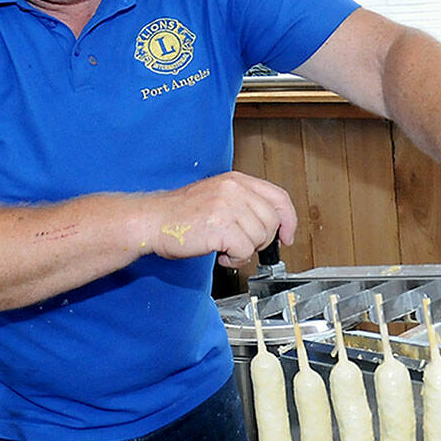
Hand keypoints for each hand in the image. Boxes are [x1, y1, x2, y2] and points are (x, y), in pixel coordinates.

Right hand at [141, 171, 296, 268]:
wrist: (151, 221)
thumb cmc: (180, 214)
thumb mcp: (217, 197)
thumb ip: (244, 204)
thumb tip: (272, 225)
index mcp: (236, 181)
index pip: (279, 198)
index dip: (289, 220)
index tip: (287, 236)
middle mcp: (234, 190)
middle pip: (271, 222)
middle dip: (261, 241)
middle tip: (241, 245)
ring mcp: (227, 206)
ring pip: (259, 238)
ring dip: (244, 251)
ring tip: (225, 248)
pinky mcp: (220, 226)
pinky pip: (244, 250)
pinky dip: (235, 259)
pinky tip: (221, 255)